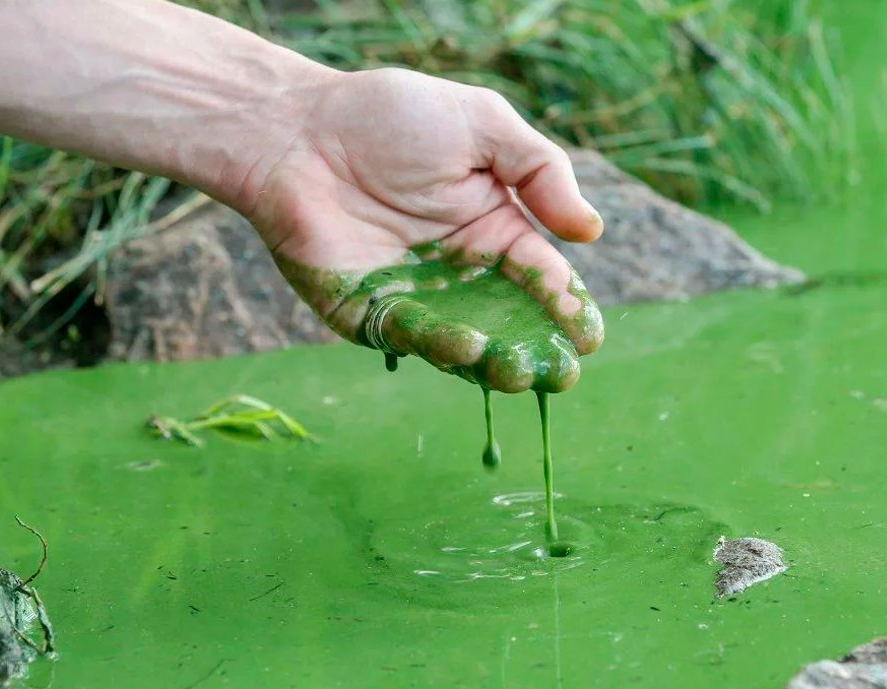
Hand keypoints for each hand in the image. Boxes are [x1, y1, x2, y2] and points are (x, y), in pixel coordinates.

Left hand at [240, 67, 604, 391]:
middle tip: (563, 372)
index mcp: (493, 228)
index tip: (589, 335)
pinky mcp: (370, 316)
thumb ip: (540, 170)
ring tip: (522, 371)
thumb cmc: (388, 117)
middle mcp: (459, 272)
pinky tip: (470, 349)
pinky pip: (412, 338)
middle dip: (539, 350)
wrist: (295, 131)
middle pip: (510, 323)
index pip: (542, 278)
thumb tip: (591, 231)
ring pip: (466, 342)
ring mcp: (416, 298)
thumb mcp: (482, 124)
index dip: (568, 307)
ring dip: (495, 362)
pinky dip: (441, 348)